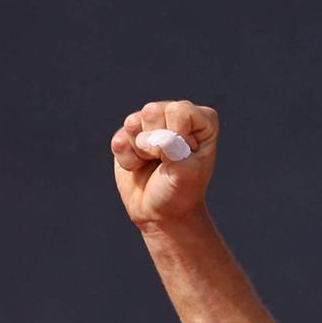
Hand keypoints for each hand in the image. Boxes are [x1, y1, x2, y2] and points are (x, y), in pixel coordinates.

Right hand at [111, 100, 218, 227]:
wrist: (160, 211)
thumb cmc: (181, 191)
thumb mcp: (187, 175)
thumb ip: (176, 152)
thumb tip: (159, 137)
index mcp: (202, 121)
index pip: (180, 110)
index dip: (177, 135)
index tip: (184, 156)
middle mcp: (176, 116)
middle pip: (153, 111)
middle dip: (156, 143)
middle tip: (166, 161)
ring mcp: (150, 123)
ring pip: (132, 123)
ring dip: (140, 151)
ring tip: (153, 163)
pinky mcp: (128, 135)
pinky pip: (119, 139)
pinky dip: (127, 159)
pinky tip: (138, 166)